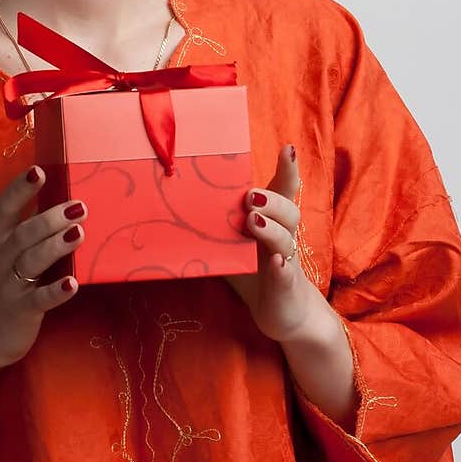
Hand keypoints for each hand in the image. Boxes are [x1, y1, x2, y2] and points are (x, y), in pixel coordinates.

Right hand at [0, 166, 86, 415]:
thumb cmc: (0, 292)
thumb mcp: (5, 259)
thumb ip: (27, 236)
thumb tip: (60, 207)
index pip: (5, 209)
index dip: (20, 190)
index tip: (38, 171)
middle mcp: (2, 260)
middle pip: (24, 233)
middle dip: (50, 218)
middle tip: (78, 205)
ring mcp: (10, 286)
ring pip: (31, 260)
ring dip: (55, 245)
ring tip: (78, 232)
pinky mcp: (21, 311)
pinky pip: (39, 299)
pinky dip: (56, 291)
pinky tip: (72, 283)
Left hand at [224, 143, 320, 342]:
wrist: (281, 313)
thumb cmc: (252, 272)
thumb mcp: (230, 246)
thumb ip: (214, 227)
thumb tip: (172, 205)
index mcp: (270, 222)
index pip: (282, 192)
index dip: (287, 171)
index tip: (287, 149)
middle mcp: (282, 238)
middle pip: (288, 211)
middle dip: (271, 200)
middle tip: (250, 196)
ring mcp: (286, 262)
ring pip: (286, 240)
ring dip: (271, 229)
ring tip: (253, 220)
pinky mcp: (285, 287)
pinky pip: (286, 275)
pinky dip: (281, 268)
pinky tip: (276, 263)